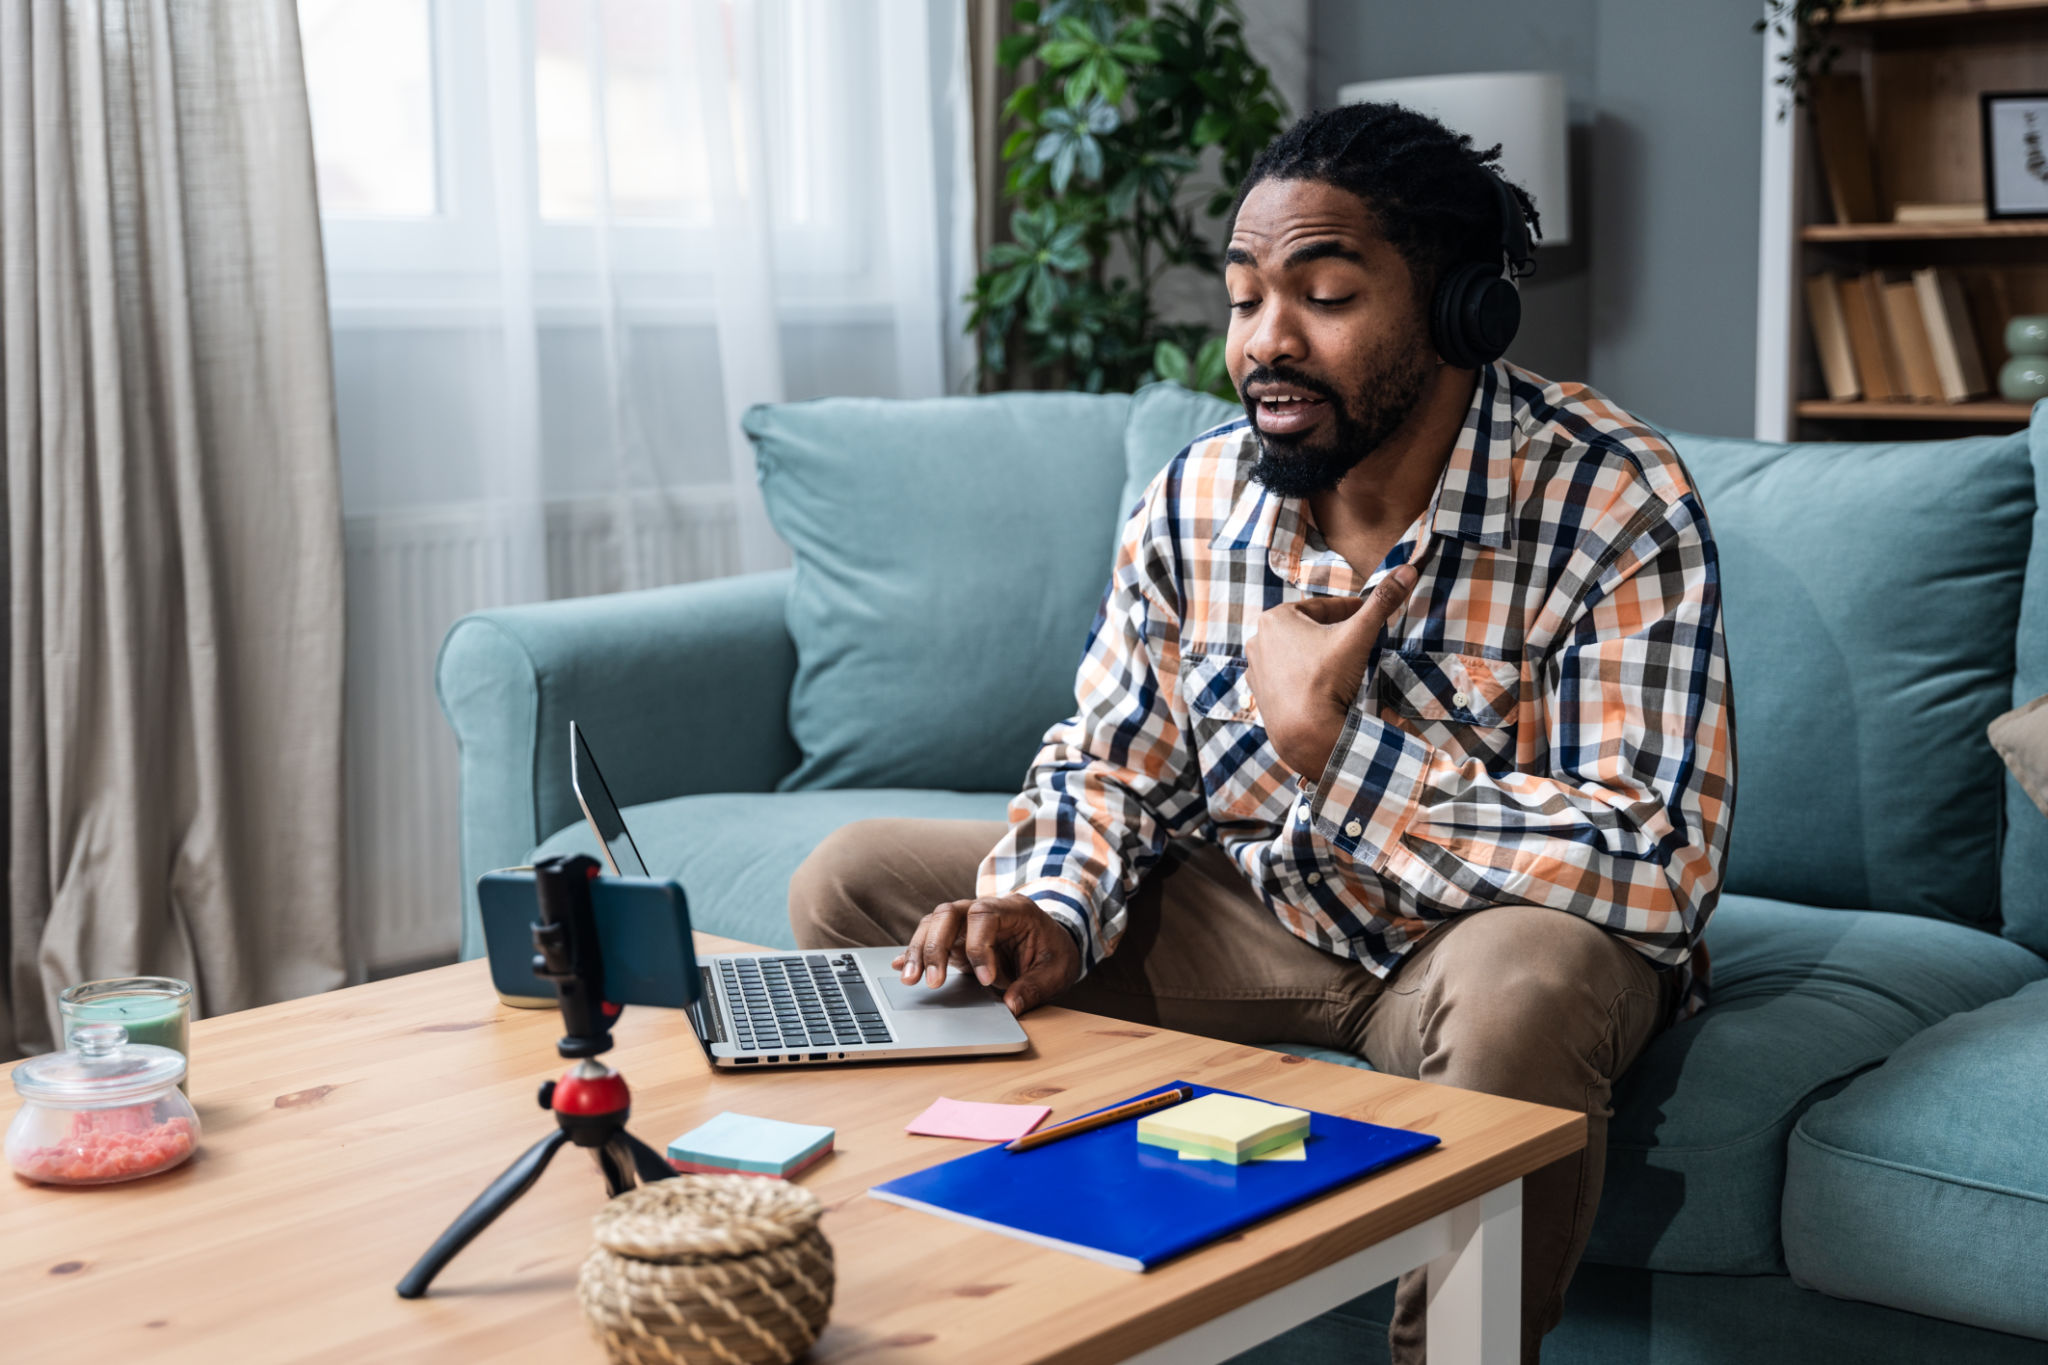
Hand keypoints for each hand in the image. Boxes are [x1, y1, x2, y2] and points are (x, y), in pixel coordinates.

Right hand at [892, 894, 1081, 1015]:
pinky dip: (914, 952)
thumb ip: (1034, 987)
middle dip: (936, 946)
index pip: (984, 915)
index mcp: (1014, 909)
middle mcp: (984, 909)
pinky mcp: (955, 938)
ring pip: (932, 924)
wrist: (1051, 943)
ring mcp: (966, 922)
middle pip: (949, 913)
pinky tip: (900, 967)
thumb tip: (1011, 1006)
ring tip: (910, 980)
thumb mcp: (1056, 971)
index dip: (979, 946)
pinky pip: (929, 938)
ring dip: (919, 951)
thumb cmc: (1054, 952)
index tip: (986, 980)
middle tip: (932, 982)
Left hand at [1244, 564, 1417, 780]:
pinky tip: (1321, 687)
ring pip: (1296, 653)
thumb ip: (1382, 602)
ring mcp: (1256, 669)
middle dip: (1332, 632)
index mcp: (1275, 618)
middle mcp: (1257, 640)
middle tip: (1356, 640)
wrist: (1306, 733)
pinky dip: (1303, 677)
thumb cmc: (1327, 680)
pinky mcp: (1259, 695)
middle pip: (1307, 630)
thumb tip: (1409, 569)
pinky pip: (1287, 677)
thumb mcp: (1358, 635)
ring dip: (1317, 654)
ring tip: (1341, 664)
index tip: (1366, 614)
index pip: (1322, 608)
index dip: (1349, 610)